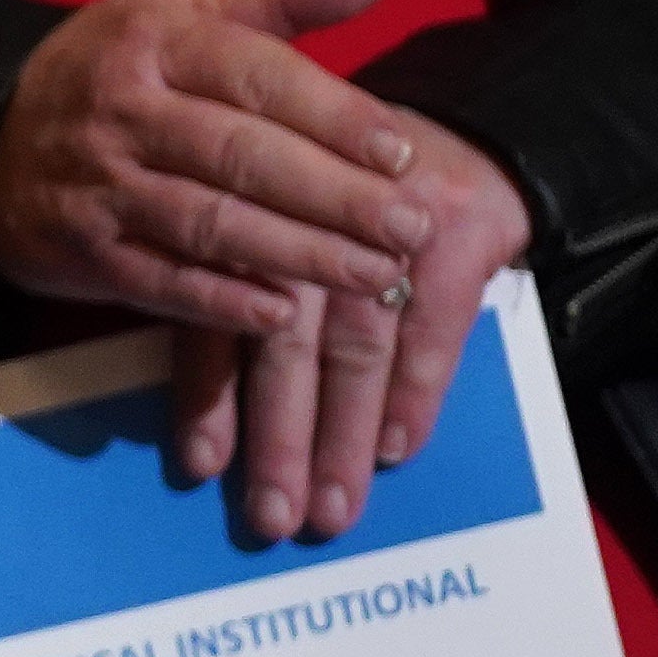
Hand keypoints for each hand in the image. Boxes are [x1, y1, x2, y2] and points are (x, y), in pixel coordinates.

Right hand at [0, 0, 440, 368]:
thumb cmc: (111, 70)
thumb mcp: (182, 14)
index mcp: (153, 42)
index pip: (255, 77)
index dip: (333, 118)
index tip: (402, 155)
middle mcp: (122, 111)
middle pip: (240, 157)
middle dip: (334, 197)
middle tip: (410, 230)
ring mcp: (98, 185)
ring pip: (209, 223)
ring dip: (298, 254)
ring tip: (376, 276)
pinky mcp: (84, 252)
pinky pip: (161, 281)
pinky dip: (223, 301)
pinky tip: (284, 313)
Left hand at [168, 109, 533, 544]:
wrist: (461, 139)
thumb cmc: (339, 198)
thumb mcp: (270, 226)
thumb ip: (228, 291)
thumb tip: (197, 419)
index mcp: (241, 216)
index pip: (215, 316)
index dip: (209, 396)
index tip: (203, 467)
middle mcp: (302, 219)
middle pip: (287, 342)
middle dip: (280, 436)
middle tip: (274, 517)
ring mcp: (381, 227)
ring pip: (357, 345)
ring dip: (343, 433)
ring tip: (334, 506)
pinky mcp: (453, 234)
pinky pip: (432, 327)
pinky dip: (414, 392)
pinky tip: (395, 448)